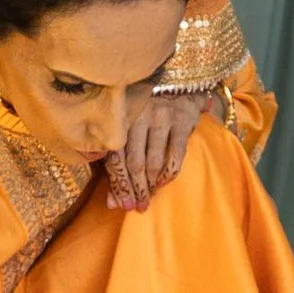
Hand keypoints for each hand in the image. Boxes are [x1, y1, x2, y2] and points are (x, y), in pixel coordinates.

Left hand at [106, 87, 207, 209]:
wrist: (180, 86)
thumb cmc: (146, 114)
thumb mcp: (129, 130)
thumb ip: (118, 163)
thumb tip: (111, 203)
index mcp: (121, 118)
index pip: (116, 157)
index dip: (119, 185)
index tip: (121, 205)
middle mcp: (139, 115)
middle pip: (134, 162)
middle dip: (136, 189)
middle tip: (138, 206)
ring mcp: (161, 117)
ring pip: (154, 161)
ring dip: (151, 184)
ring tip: (150, 196)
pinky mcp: (182, 120)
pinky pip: (175, 155)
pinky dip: (169, 174)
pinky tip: (164, 182)